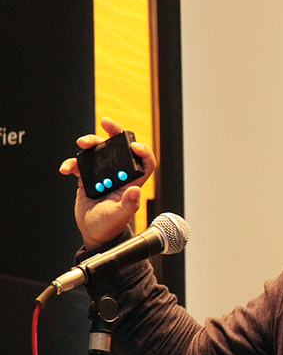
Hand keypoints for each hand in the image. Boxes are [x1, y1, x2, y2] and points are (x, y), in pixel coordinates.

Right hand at [59, 118, 156, 249]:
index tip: (135, 145)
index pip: (144, 163)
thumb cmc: (110, 226)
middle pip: (120, 148)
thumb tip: (135, 191)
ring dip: (91, 143)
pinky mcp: (88, 177)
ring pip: (100, 151)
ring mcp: (103, 175)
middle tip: (106, 122)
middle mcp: (119, 175)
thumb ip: (128, 204)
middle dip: (115, 132)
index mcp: (132, 182)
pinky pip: (80, 164)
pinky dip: (72, 163)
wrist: (93, 232)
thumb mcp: (120, 216)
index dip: (143, 152)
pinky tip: (67, 168)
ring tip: (83, 143)